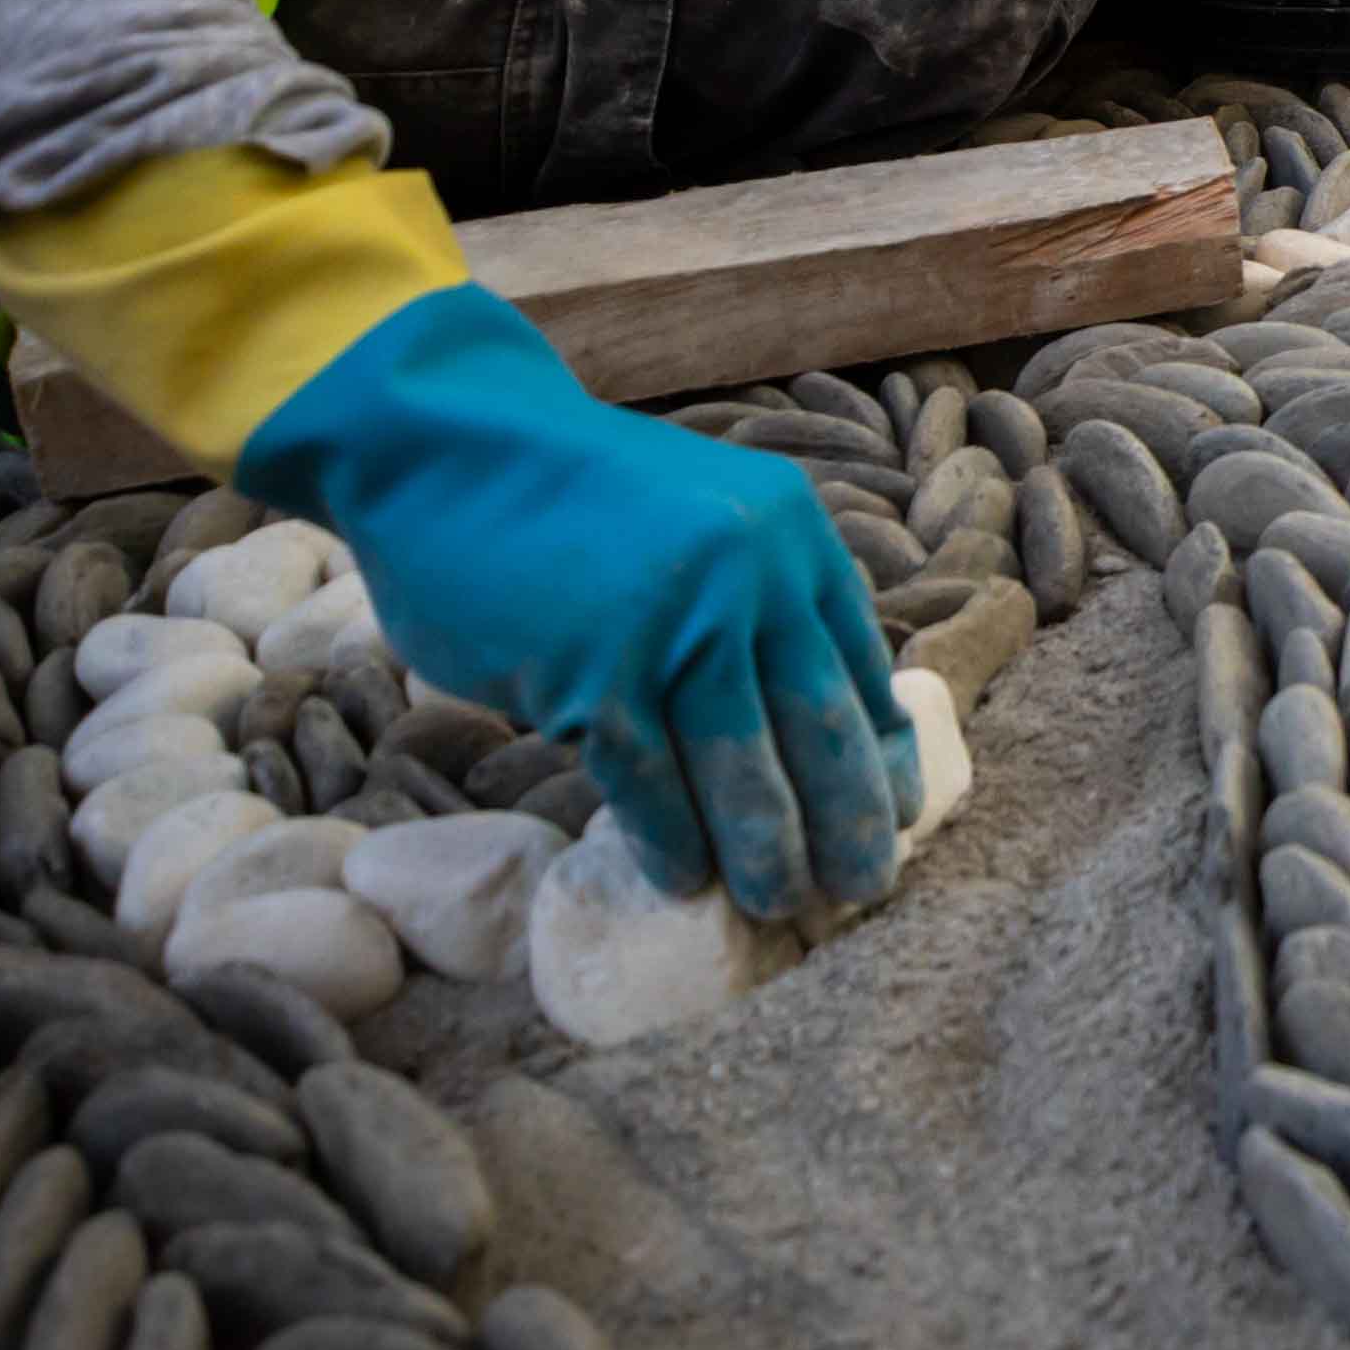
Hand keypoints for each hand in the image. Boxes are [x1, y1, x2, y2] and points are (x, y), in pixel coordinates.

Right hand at [231, 285, 916, 919]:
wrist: (447, 448)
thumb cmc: (573, 496)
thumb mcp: (704, 515)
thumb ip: (759, 594)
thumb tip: (805, 717)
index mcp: (789, 536)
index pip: (858, 664)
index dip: (881, 752)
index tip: (902, 815)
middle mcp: (748, 577)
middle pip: (817, 727)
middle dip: (847, 821)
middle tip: (863, 889)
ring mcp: (672, 627)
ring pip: (741, 768)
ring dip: (765, 849)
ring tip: (779, 902)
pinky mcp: (591, 675)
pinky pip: (647, 781)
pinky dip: (669, 837)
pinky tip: (682, 876)